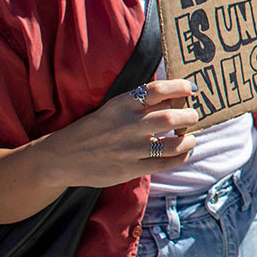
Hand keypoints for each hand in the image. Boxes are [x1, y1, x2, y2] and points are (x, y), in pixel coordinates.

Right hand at [47, 79, 198, 188]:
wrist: (63, 157)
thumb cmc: (96, 128)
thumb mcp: (113, 107)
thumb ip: (140, 102)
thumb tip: (177, 94)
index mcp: (122, 104)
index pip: (157, 90)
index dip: (180, 87)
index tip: (192, 89)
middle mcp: (127, 125)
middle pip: (170, 117)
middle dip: (189, 116)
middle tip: (193, 116)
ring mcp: (129, 148)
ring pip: (172, 143)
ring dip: (189, 139)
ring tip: (191, 137)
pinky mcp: (130, 168)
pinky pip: (165, 163)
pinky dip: (181, 156)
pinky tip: (185, 152)